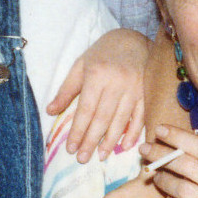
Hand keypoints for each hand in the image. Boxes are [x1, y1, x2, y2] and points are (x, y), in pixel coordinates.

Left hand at [47, 29, 148, 162]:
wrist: (133, 39)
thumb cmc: (103, 53)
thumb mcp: (80, 66)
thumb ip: (66, 89)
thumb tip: (50, 111)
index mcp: (97, 75)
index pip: (86, 109)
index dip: (78, 130)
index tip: (71, 148)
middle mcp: (117, 82)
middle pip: (102, 118)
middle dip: (91, 141)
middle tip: (82, 158)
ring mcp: (134, 88)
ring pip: (121, 120)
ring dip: (110, 141)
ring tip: (100, 156)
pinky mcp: (147, 92)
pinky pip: (140, 116)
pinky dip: (133, 133)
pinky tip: (124, 146)